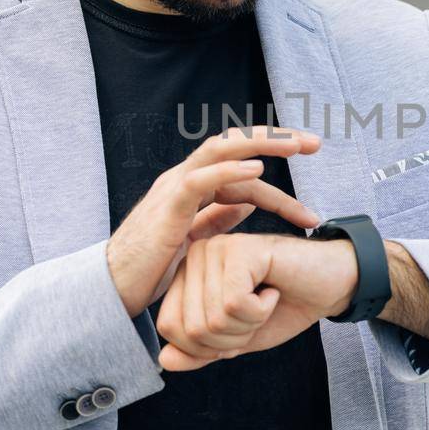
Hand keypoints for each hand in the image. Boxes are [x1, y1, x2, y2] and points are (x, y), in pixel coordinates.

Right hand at [104, 125, 321, 316]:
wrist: (114, 289)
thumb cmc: (153, 267)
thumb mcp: (195, 241)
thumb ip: (217, 218)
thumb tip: (247, 203)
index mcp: (196, 187)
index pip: (244, 172)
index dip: (278, 181)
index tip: (311, 207)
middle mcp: (185, 178)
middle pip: (234, 145)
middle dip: (275, 140)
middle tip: (314, 143)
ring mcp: (174, 187)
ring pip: (219, 150)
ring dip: (260, 144)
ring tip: (294, 146)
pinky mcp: (166, 205)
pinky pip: (199, 179)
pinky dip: (228, 171)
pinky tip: (257, 170)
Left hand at [153, 233, 358, 371]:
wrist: (330, 285)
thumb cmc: (285, 307)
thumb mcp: (237, 340)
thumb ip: (200, 352)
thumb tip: (164, 360)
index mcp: (187, 275)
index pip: (169, 329)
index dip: (208, 346)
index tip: (240, 324)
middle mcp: (195, 256)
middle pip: (190, 328)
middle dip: (231, 338)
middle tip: (257, 311)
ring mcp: (216, 248)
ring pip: (212, 319)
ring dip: (249, 323)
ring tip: (266, 298)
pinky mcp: (240, 249)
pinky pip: (235, 304)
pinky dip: (261, 310)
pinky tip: (273, 289)